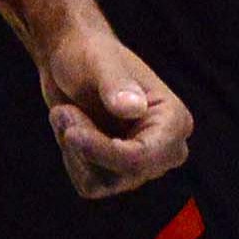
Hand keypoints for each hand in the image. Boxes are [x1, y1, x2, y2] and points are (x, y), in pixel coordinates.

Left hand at [32, 22, 191, 198]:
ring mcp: (142, 164)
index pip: (144, 158)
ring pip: (103, 183)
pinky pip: (89, 185)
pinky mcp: (117, 174)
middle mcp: (165, 148)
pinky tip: (71, 128)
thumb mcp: (99, 61)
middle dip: (88, 147)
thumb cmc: (88, 53)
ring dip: (74, 149)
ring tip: (66, 112)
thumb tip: (134, 108)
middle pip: (125, 174)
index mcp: (174, 120)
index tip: (71, 133)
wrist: (69, 59)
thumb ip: (116, 83)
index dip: (104, 151)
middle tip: (63, 112)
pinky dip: (71, 158)